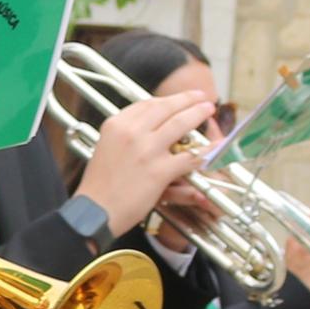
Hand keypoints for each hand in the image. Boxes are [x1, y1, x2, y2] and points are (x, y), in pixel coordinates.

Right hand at [76, 85, 222, 234]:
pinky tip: (215, 146)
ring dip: (198, 114)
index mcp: (116, 124)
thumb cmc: (99, 185)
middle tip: (201, 97)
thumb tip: (146, 127)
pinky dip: (205, 151)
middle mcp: (131, 132)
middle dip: (187, 99)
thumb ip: (125, 134)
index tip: (178, 99)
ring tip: (208, 109)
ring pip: (180, 123)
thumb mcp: (105, 148)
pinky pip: (189, 156)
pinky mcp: (159, 170)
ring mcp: (147, 150)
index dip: (167, 100)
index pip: (146, 104)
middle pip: (166, 107)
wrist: (94, 211)